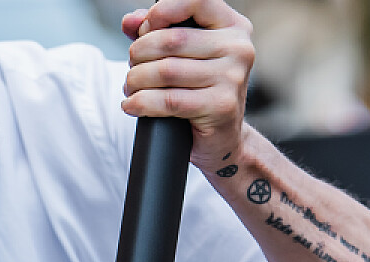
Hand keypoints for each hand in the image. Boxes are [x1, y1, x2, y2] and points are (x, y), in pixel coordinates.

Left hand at [119, 0, 254, 168]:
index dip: (161, 12)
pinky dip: (141, 103)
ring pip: (166, 71)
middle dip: (139, 54)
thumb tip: (130, 21)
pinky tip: (132, 105)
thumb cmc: (199, 92)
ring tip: (131, 88)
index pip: (195, 0)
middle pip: (171, 39)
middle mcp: (238, 48)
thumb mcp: (183, 56)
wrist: (223, 139)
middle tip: (132, 68)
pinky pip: (168, 100)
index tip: (144, 31)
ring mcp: (233, 78)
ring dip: (136, 80)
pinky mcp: (221, 106)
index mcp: (233, 26)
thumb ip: (158, 31)